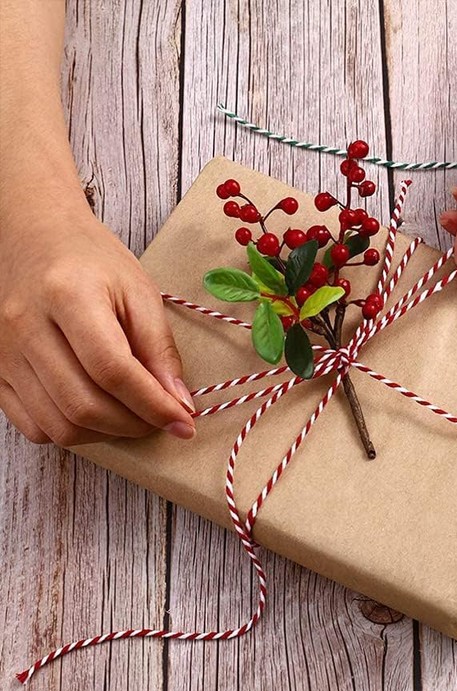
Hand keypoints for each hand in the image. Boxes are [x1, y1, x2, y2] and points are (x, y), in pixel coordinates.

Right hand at [0, 205, 195, 444]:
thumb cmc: (92, 261)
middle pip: (83, 405)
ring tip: (134, 419)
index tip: (184, 422)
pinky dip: (72, 432)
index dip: (153, 405)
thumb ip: (159, 348)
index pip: (113, 371)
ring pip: (58, 425)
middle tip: (163, 421)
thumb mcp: (139, 291)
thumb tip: (178, 404)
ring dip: (107, 434)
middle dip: (134, 425)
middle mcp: (26, 326)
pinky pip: (33, 426)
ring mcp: (3, 352)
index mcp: (67, 295)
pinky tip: (98, 415)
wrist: (34, 236)